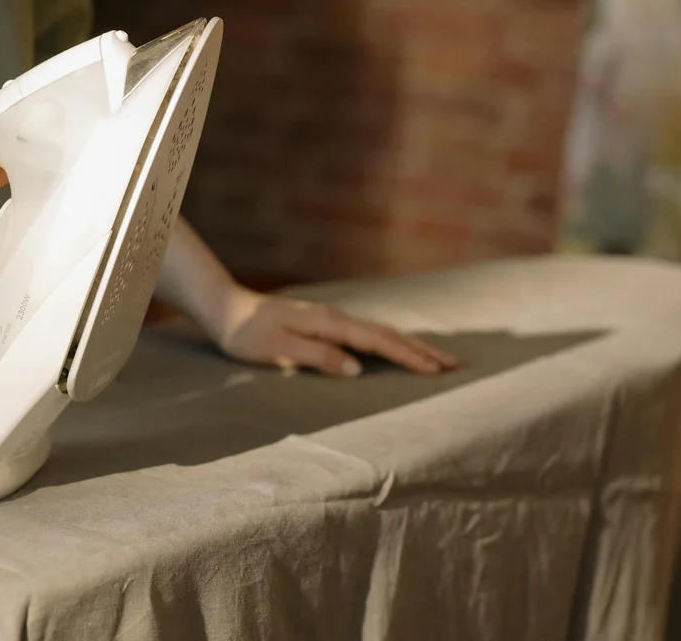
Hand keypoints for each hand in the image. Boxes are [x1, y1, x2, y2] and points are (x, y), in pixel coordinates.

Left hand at [213, 287, 457, 376]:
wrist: (227, 309)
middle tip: (454, 365)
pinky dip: (390, 343)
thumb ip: (318, 357)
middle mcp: (336, 317)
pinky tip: (397, 351)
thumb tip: (356, 369)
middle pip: (387, 334)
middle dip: (422, 350)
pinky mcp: (326, 324)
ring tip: (436, 359)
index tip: (435, 370)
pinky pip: (367, 334)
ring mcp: (332, 319)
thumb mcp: (278, 348)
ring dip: (410, 346)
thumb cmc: (247, 334)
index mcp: (329, 323)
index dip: (408, 357)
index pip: (377, 342)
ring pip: (380, 332)